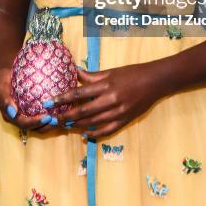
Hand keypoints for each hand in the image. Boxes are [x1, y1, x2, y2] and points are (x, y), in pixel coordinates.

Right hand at [0, 67, 55, 133]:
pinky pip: (41, 114)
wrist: (5, 74)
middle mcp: (18, 118)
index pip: (24, 124)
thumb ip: (4, 99)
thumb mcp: (0, 87)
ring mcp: (25, 114)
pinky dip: (51, 113)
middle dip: (46, 126)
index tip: (47, 117)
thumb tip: (13, 112)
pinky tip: (62, 108)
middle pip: (33, 127)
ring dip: (50, 123)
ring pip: (39, 124)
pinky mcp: (31, 109)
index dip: (35, 123)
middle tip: (57, 119)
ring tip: (61, 117)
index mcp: (10, 116)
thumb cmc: (2, 80)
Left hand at [45, 63, 161, 138]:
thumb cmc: (132, 73)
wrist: (154, 81)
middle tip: (55, 118)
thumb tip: (76, 72)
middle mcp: (111, 99)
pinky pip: (107, 130)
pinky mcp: (125, 120)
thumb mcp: (111, 71)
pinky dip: (95, 133)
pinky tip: (86, 134)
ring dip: (78, 125)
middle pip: (84, 110)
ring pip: (93, 122)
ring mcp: (118, 112)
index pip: (80, 93)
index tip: (50, 102)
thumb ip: (93, 75)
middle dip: (67, 115)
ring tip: (66, 125)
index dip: (63, 98)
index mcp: (106, 85)